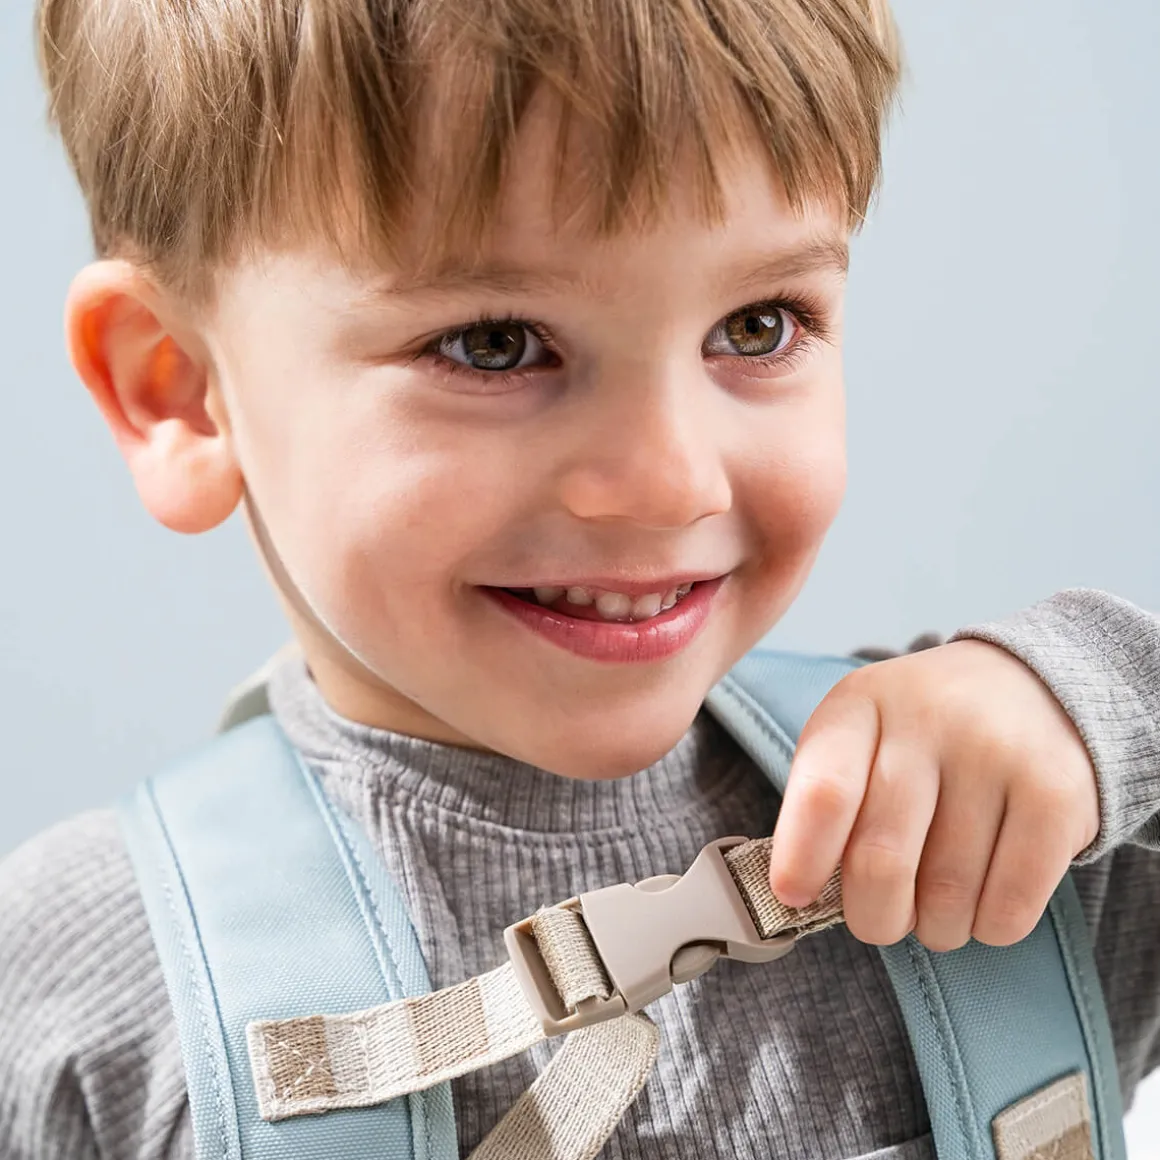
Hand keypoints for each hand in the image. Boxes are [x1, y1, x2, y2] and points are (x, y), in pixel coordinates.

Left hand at [767, 640, 1099, 951]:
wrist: (1032, 687)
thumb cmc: (921, 736)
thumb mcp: (858, 737)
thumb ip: (825, 804)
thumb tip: (801, 895)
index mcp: (860, 704)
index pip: (824, 793)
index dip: (802, 857)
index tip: (792, 896)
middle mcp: (928, 719)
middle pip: (882, 859)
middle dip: (873, 916)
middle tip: (879, 919)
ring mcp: (997, 754)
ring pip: (948, 896)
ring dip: (936, 926)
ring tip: (936, 905)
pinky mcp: (1057, 796)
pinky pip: (1009, 906)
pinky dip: (987, 927)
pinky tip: (983, 900)